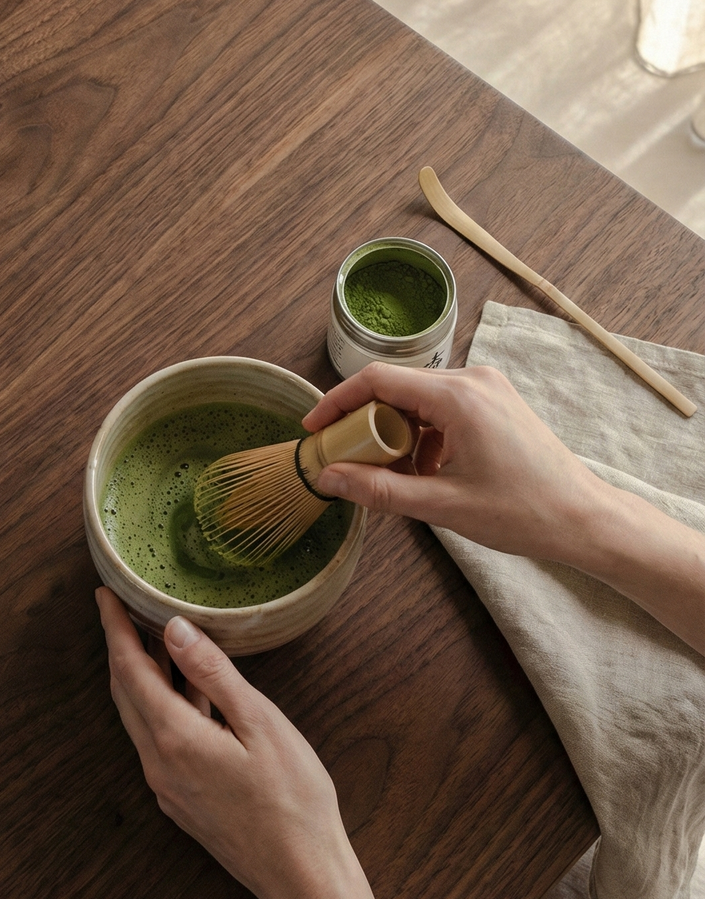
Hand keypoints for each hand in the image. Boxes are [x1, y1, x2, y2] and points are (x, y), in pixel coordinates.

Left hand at [95, 587, 389, 898]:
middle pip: (126, 692)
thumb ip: (213, 674)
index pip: (129, 669)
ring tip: (155, 638)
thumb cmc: (292, 799)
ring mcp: (167, 785)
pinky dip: (163, 704)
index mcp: (174, 738)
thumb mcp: (259, 722)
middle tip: (123, 608)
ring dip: (143, 675)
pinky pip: (159, 739)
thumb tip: (175, 629)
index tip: (104, 595)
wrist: (301, 874)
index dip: (113, 628)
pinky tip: (188, 689)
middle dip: (120, 647)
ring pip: (141, 716)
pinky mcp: (180, 798)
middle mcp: (159, 763)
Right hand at [303, 363, 704, 652]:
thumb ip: (378, 489)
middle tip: (346, 458)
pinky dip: (421, 435)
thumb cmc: (522, 513)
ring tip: (392, 475)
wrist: (584, 518)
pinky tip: (425, 471)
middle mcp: (473, 380)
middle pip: (396, 387)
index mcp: (459, 397)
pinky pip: (441, 408)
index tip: (314, 429)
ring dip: (395, 432)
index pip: (378, 380)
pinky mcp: (495, 402)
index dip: (337, 401)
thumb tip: (327, 478)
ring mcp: (487, 388)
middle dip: (364, 422)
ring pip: (417, 399)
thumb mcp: (441, 506)